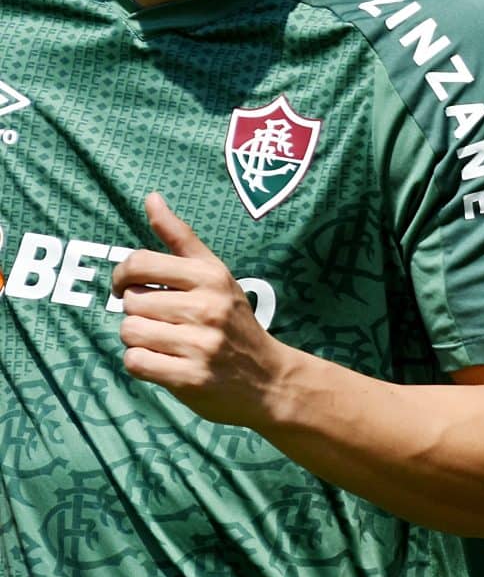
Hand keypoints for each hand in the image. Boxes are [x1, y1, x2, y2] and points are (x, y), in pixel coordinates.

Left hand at [111, 193, 295, 427]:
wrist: (269, 378)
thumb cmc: (235, 321)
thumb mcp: (215, 274)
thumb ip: (180, 238)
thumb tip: (151, 197)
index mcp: (211, 277)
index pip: (139, 264)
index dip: (121, 276)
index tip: (127, 287)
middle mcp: (207, 307)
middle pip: (130, 302)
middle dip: (139, 313)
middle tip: (165, 321)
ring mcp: (200, 344)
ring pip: (129, 331)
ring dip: (139, 339)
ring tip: (167, 342)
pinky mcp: (190, 377)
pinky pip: (135, 361)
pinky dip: (142, 363)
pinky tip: (165, 362)